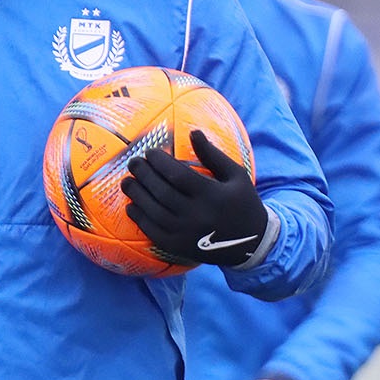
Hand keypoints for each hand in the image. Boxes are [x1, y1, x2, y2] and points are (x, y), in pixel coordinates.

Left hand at [122, 128, 269, 268]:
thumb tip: (193, 132)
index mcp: (212, 194)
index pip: (177, 174)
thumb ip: (212, 155)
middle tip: (133, 163)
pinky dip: (140, 219)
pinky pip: (154, 232)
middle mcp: (197, 215)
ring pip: (154, 212)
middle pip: (162, 192)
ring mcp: (186, 233)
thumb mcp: (235, 175)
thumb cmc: (243, 203)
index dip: (159, 162)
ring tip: (127, 182)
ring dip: (137, 195)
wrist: (252, 243)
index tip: (149, 152)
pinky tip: (132, 207)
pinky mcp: (179, 247)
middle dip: (143, 175)